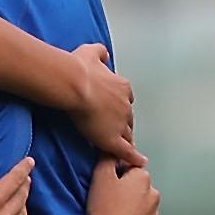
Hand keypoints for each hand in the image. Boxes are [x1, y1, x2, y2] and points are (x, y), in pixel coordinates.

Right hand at [65, 43, 141, 167]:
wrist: (76, 84)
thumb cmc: (80, 68)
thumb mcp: (91, 52)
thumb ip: (100, 52)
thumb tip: (104, 53)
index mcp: (123, 88)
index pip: (125, 101)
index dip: (119, 107)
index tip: (113, 110)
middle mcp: (126, 106)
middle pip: (128, 119)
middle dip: (123, 124)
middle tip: (114, 130)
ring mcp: (121, 124)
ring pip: (127, 135)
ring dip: (125, 140)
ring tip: (123, 150)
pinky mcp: (113, 139)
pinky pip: (127, 151)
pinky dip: (134, 157)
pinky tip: (138, 162)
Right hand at [87, 157, 161, 214]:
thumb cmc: (105, 210)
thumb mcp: (100, 176)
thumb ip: (107, 159)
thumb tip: (111, 151)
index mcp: (143, 177)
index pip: (130, 167)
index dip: (116, 174)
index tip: (106, 184)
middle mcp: (153, 193)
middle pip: (136, 185)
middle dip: (124, 189)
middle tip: (107, 199)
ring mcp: (153, 213)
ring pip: (139, 203)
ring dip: (129, 205)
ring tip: (112, 214)